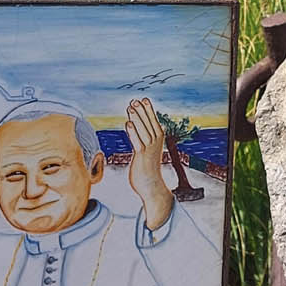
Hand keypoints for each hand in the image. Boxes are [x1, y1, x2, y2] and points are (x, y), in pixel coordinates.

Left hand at [125, 97, 174, 231]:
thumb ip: (143, 140)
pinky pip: (137, 141)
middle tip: (135, 100)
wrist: (151, 186)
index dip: (148, 110)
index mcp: (158, 139)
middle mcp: (155, 142)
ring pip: (143, 130)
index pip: (153, 121)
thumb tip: (139, 132)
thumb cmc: (147, 168)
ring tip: (131, 107)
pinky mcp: (142, 156)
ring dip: (137, 118)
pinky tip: (128, 123)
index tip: (143, 99)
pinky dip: (133, 132)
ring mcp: (149, 149)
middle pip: (148, 123)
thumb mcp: (147, 151)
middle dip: (142, 111)